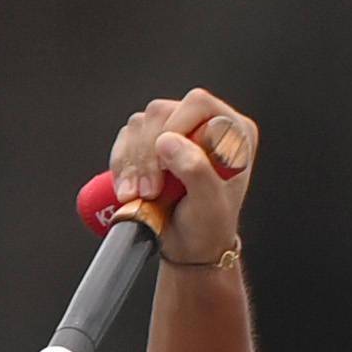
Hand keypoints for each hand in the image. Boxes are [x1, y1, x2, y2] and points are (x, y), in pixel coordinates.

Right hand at [104, 86, 256, 267]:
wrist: (188, 247)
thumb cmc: (207, 228)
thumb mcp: (209, 204)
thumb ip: (196, 170)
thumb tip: (167, 140)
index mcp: (231, 132)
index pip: (197, 104)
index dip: (175, 128)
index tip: (166, 167)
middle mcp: (203, 126)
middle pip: (161, 112)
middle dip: (147, 154)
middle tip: (150, 191)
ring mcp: (175, 132)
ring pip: (138, 125)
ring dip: (131, 162)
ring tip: (137, 196)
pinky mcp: (150, 145)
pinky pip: (124, 140)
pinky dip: (120, 165)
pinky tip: (127, 190)